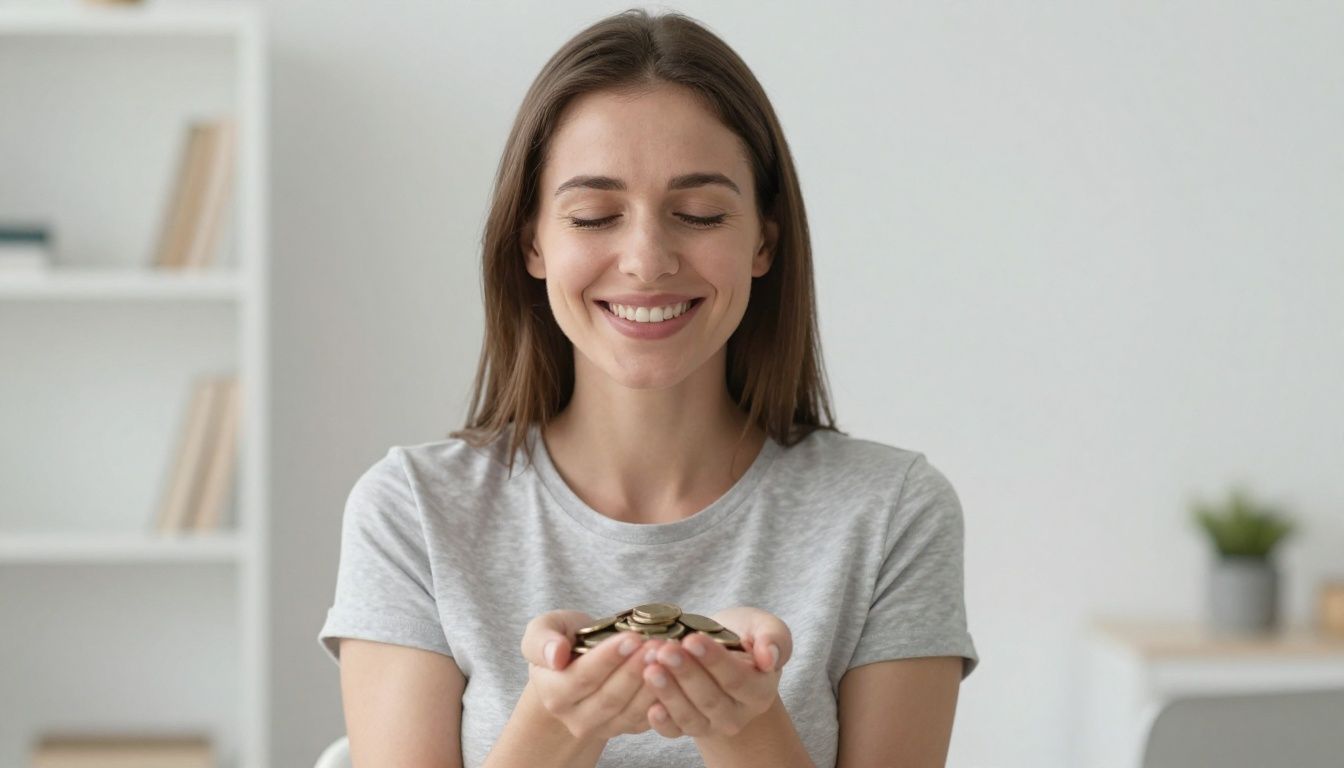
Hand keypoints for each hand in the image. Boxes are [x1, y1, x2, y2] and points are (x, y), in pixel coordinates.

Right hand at [520, 610, 658, 741]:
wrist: (578, 666)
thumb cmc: (564, 642)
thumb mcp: (543, 630)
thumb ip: (542, 640)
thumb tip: (556, 655)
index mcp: (553, 692)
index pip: (581, 678)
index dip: (608, 659)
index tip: (632, 637)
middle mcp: (575, 717)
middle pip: (609, 698)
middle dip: (635, 670)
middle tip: (658, 645)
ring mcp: (602, 727)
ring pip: (630, 711)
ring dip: (653, 684)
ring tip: (668, 655)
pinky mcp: (626, 728)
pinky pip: (646, 719)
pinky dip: (663, 698)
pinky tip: (675, 674)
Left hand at [640, 606, 793, 738]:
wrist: (720, 652)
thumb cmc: (743, 636)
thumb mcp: (764, 627)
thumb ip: (774, 638)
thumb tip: (769, 657)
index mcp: (760, 691)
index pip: (738, 680)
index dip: (715, 661)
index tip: (693, 640)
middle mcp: (737, 714)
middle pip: (711, 699)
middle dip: (686, 674)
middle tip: (664, 651)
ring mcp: (711, 725)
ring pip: (691, 717)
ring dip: (668, 694)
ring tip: (650, 669)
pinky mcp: (686, 728)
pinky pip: (674, 731)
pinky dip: (661, 722)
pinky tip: (650, 706)